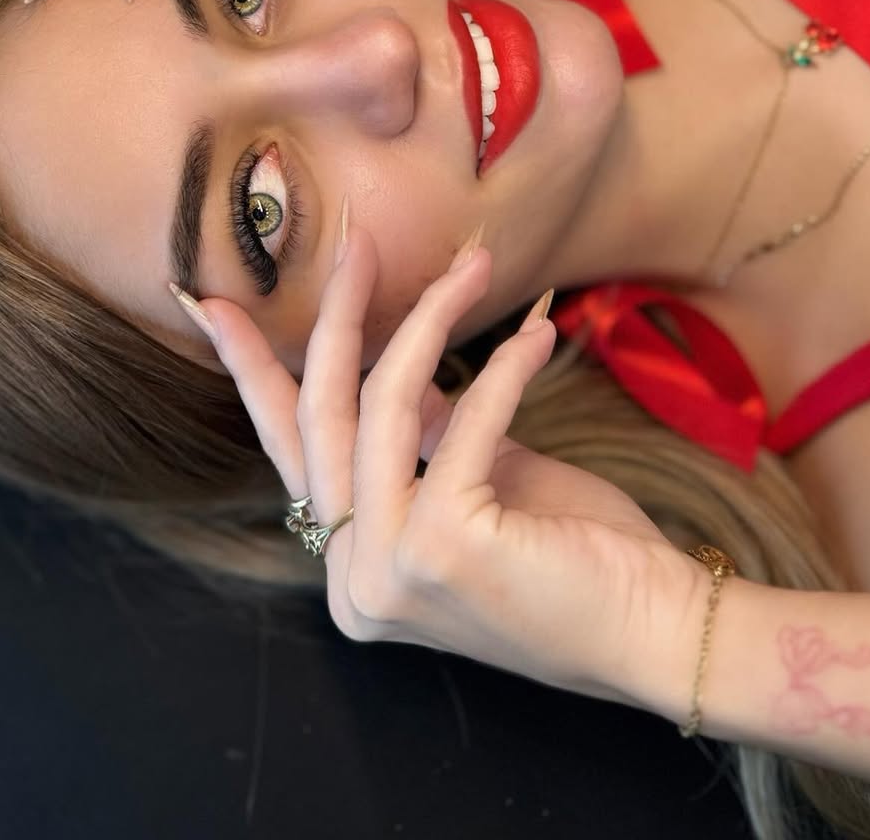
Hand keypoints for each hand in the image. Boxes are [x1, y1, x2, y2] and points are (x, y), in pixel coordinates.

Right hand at [176, 227, 695, 707]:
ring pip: (385, 407)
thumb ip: (425, 432)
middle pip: (323, 419)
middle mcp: (355, 582)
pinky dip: (502, 368)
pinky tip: (538, 335)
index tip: (212, 305)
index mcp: (354, 570)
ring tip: (472, 265)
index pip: (293, 450)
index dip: (253, 371)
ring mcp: (390, 571)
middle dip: (337, 317)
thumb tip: (393, 360)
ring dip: (431, 320)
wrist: (657, 627)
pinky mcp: (441, 547)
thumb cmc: (576, 554)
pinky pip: (463, 420)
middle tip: (357, 242)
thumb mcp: (482, 479)